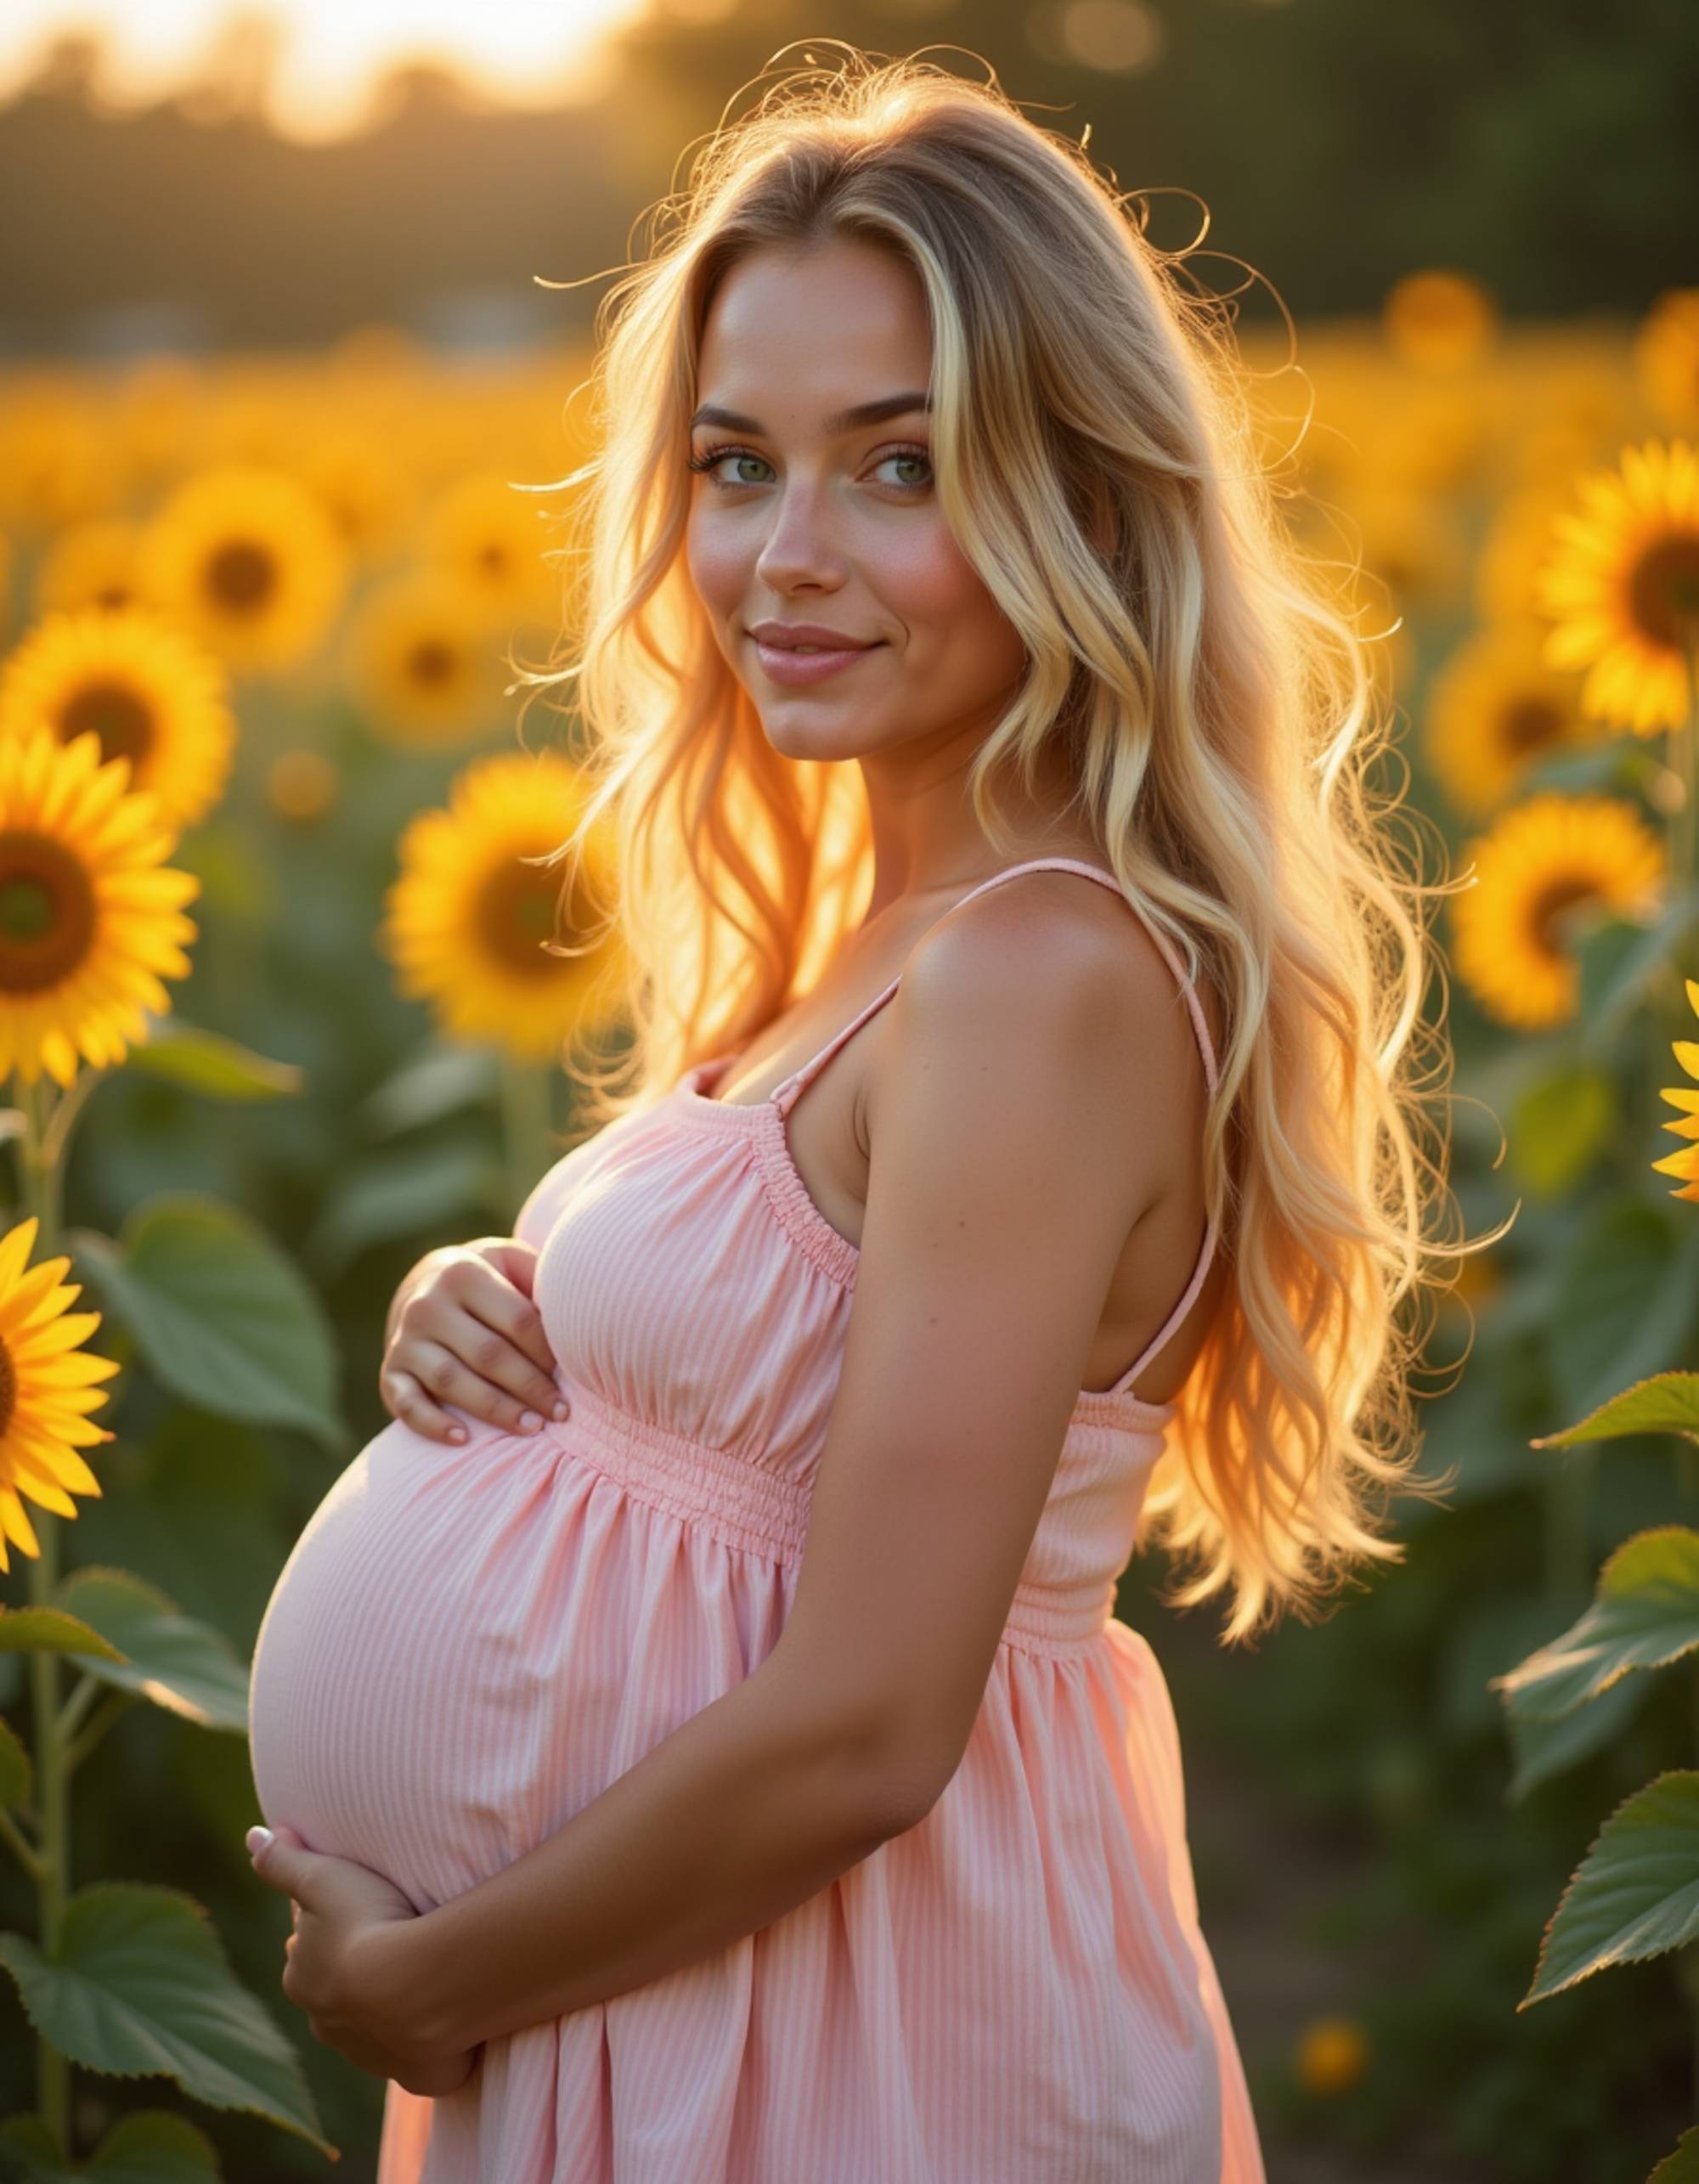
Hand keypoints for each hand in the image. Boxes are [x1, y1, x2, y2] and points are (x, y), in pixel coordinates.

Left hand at [247, 1824, 479, 2094]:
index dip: (330, 1927)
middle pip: (337, 1991)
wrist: (416, 1987)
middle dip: (354, 1972)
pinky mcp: (416, 2074)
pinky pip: (419, 2055)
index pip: (308, 1948)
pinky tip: (446, 2018)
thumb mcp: (322, 1878)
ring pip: (374, 2026)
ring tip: (423, 1974)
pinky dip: (426, 2039)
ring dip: (390, 2005)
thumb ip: (284, 1861)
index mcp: (302, 1979)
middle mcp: (327, 2023)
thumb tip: (252, 1836)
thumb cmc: (365, 1924)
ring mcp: (371, 2053)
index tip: (356, 1909)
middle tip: (390, 1939)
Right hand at [381, 1237, 569, 1444]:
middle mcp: (428, 1305)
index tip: (574, 1375)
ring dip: (495, 1410)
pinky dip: (432, 1425)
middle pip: (488, 1354)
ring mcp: (405, 1340)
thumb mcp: (511, 1263)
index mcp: (463, 1272)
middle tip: (560, 1413)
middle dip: (530, 1387)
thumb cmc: (489, 1280)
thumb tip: (581, 1316)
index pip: (518, 1320)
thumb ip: (540, 1280)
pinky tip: (464, 1440)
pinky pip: (407, 1404)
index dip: (548, 1353)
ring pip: (452, 1381)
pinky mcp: (390, 1372)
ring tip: (531, 1428)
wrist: (424, 1285)